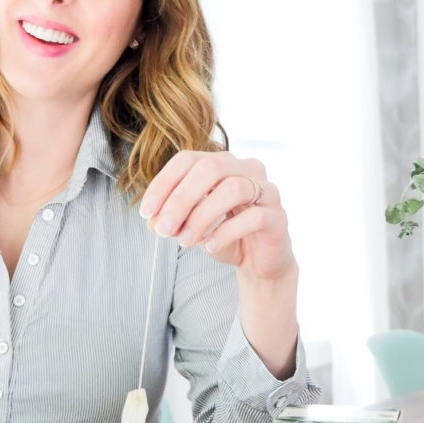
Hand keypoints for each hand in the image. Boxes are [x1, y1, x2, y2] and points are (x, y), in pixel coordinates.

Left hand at [139, 151, 295, 282]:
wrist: (259, 263)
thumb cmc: (225, 236)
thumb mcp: (190, 227)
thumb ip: (171, 219)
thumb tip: (154, 220)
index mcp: (222, 163)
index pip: (187, 159)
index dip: (163, 184)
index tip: (146, 212)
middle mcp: (246, 168)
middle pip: (209, 168)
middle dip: (180, 199)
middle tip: (164, 229)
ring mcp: (266, 190)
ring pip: (232, 188)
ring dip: (201, 217)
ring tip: (186, 241)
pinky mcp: (278, 216)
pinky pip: (253, 217)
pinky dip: (225, 233)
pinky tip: (210, 247)